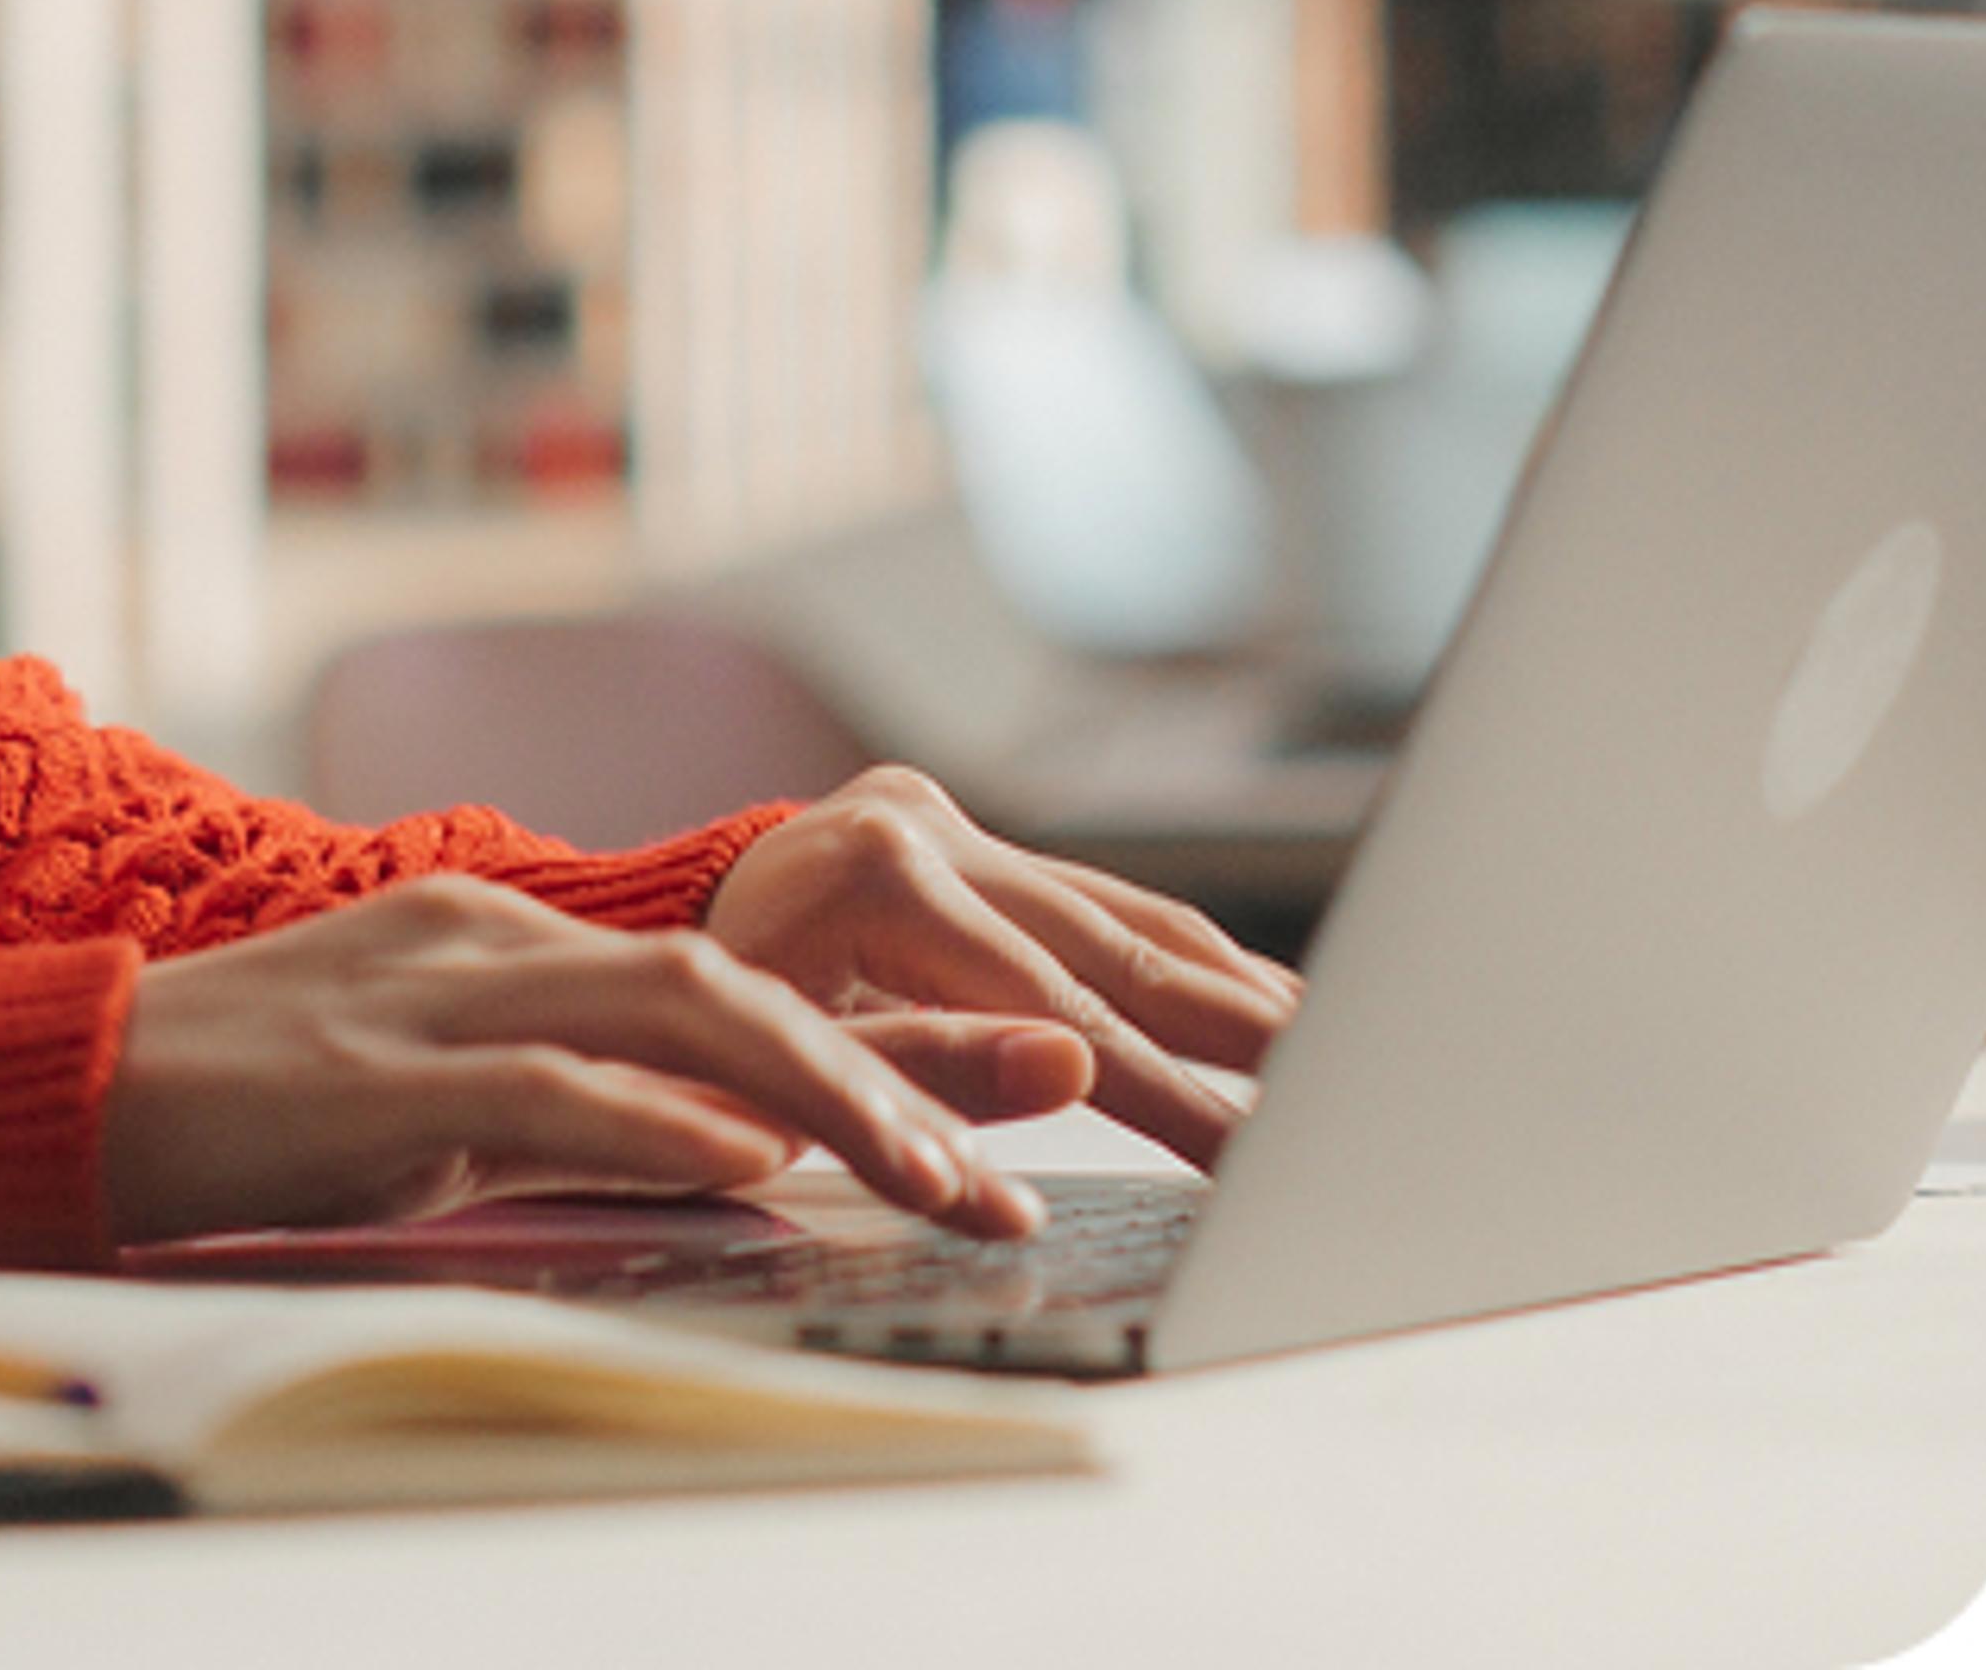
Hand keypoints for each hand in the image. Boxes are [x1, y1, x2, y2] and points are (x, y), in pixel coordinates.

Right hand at [97, 873, 1092, 1251]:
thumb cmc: (248, 1112)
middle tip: (1056, 1109)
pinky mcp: (375, 1076)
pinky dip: (656, 1124)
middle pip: (749, 973)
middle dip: (914, 1047)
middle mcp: (495, 940)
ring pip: (681, 1014)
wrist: (62, 1084)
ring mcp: (436, 996)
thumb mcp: (437, 1095)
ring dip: (831, 1091)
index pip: (745, 970)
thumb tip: (733, 1152)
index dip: (897, 1024)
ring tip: (943, 1172)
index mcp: (514, 937)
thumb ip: (573, 1103)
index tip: (1037, 1077)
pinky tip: (743, 1164)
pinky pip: (544, 1089)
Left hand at [706, 766, 1301, 1174]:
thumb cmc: (698, 1031)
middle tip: (1354, 1107)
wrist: (631, 943)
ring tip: (1339, 1055)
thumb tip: (1081, 1077)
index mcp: (875, 878)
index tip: (1265, 1166)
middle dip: (1238, 1041)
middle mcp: (918, 826)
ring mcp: (942, 820)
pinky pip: (1095, 900)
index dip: (1170, 1097)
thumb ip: (936, 1076)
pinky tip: (1261, 1001)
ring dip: (1234, 989)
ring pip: (1122, 913)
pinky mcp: (958, 831)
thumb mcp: (796, 1069)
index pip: (1059, 1014)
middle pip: (1111, 954)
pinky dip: (1183, 956)